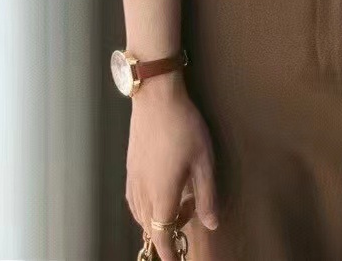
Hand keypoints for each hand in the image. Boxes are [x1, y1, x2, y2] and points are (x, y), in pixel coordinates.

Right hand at [126, 72, 218, 259]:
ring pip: (140, 215)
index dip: (169, 252)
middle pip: (150, 227)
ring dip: (157, 220)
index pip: (162, 235)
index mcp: (162, 194)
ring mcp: (133, 180)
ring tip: (178, 207)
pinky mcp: (129, 168)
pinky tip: (156, 197)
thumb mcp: (204, 160)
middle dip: (167, 234)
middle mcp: (143, 192)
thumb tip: (211, 224)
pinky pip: (134, 201)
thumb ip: (207, 195)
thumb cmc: (184, 126)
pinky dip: (145, 208)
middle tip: (187, 222)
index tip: (176, 260)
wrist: (156, 98)